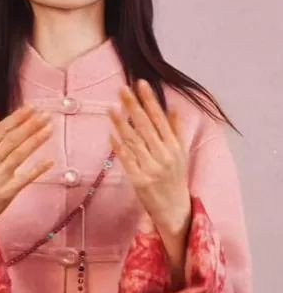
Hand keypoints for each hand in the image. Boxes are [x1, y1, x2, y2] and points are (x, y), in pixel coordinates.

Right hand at [0, 104, 53, 233]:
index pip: (1, 130)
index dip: (17, 118)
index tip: (32, 107)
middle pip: (12, 140)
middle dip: (30, 126)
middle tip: (46, 115)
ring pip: (19, 155)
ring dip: (35, 141)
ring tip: (49, 129)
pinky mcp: (6, 193)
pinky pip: (24, 179)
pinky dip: (37, 169)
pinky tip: (50, 161)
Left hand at [107, 79, 190, 231]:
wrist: (175, 208)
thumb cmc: (176, 178)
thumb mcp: (181, 153)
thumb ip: (176, 130)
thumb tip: (173, 107)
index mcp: (174, 146)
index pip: (160, 118)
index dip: (150, 100)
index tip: (141, 83)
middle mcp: (164, 155)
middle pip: (145, 126)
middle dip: (133, 106)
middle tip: (122, 89)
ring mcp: (151, 168)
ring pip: (134, 141)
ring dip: (121, 123)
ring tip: (111, 108)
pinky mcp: (139, 180)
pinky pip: (127, 160)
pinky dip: (119, 147)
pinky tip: (111, 134)